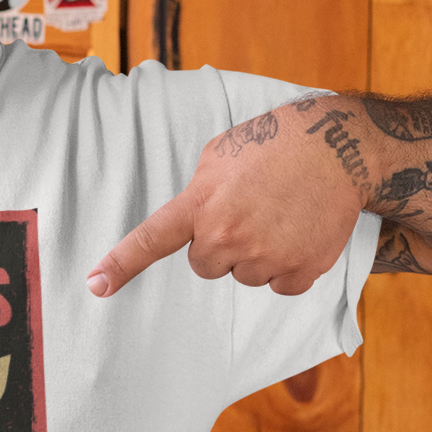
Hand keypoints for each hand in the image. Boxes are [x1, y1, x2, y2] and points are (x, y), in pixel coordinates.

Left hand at [87, 100, 361, 299]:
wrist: (336, 147)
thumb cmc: (272, 145)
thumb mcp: (217, 157)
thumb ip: (197, 195)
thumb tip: (189, 226)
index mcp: (201, 204)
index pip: (151, 239)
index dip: (121, 265)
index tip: (95, 286)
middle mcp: (227, 234)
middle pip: (204, 266)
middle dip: (220, 245)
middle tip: (249, 210)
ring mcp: (264, 255)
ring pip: (244, 276)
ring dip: (256, 254)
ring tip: (278, 215)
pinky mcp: (300, 270)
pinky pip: (279, 286)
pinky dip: (288, 266)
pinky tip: (299, 231)